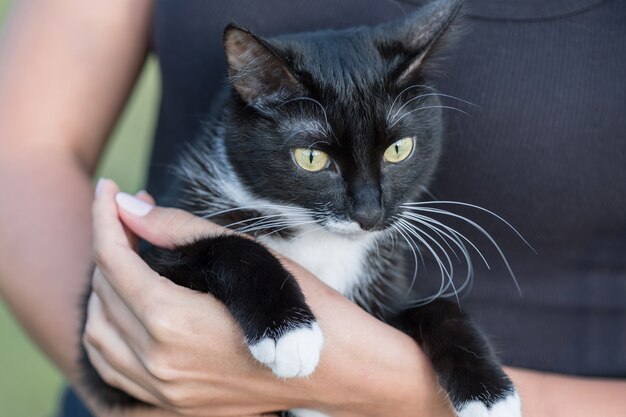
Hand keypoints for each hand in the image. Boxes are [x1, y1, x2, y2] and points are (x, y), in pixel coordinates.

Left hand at [83, 179, 453, 416]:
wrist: (344, 369)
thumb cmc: (307, 307)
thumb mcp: (247, 256)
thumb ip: (180, 230)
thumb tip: (130, 206)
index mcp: (175, 323)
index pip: (116, 260)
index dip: (105, 217)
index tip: (109, 189)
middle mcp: (161, 364)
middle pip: (105, 294)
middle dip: (112, 245)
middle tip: (136, 216)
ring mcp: (167, 392)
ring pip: (100, 336)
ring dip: (108, 291)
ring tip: (133, 258)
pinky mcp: (178, 405)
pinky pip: (119, 369)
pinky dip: (114, 332)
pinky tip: (135, 308)